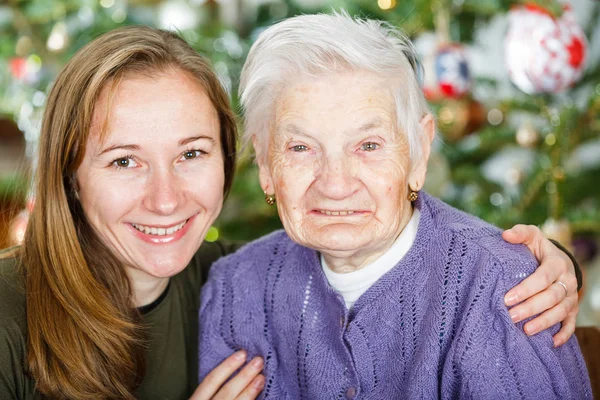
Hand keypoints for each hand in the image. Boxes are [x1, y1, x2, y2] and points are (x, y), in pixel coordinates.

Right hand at [190, 350, 264, 399]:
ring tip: (262, 378)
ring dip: (250, 391)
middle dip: (244, 376)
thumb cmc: (208, 399)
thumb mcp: (202, 397)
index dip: (227, 366)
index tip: (242, 354)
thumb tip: (232, 371)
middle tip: (258, 361)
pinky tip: (261, 396)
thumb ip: (210, 390)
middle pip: (226, 391)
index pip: (211, 381)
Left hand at [502, 224, 577, 346]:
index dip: (525, 289)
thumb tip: (506, 235)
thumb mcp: (531, 236)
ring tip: (526, 330)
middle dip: (531, 308)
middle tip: (511, 316)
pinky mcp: (572, 309)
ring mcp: (571, 296)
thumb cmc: (538, 248)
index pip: (542, 278)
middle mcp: (568, 280)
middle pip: (551, 297)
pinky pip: (571, 323)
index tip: (507, 298)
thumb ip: (520, 233)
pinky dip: (564, 334)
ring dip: (544, 322)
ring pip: (561, 311)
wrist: (557, 259)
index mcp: (557, 263)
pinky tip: (551, 342)